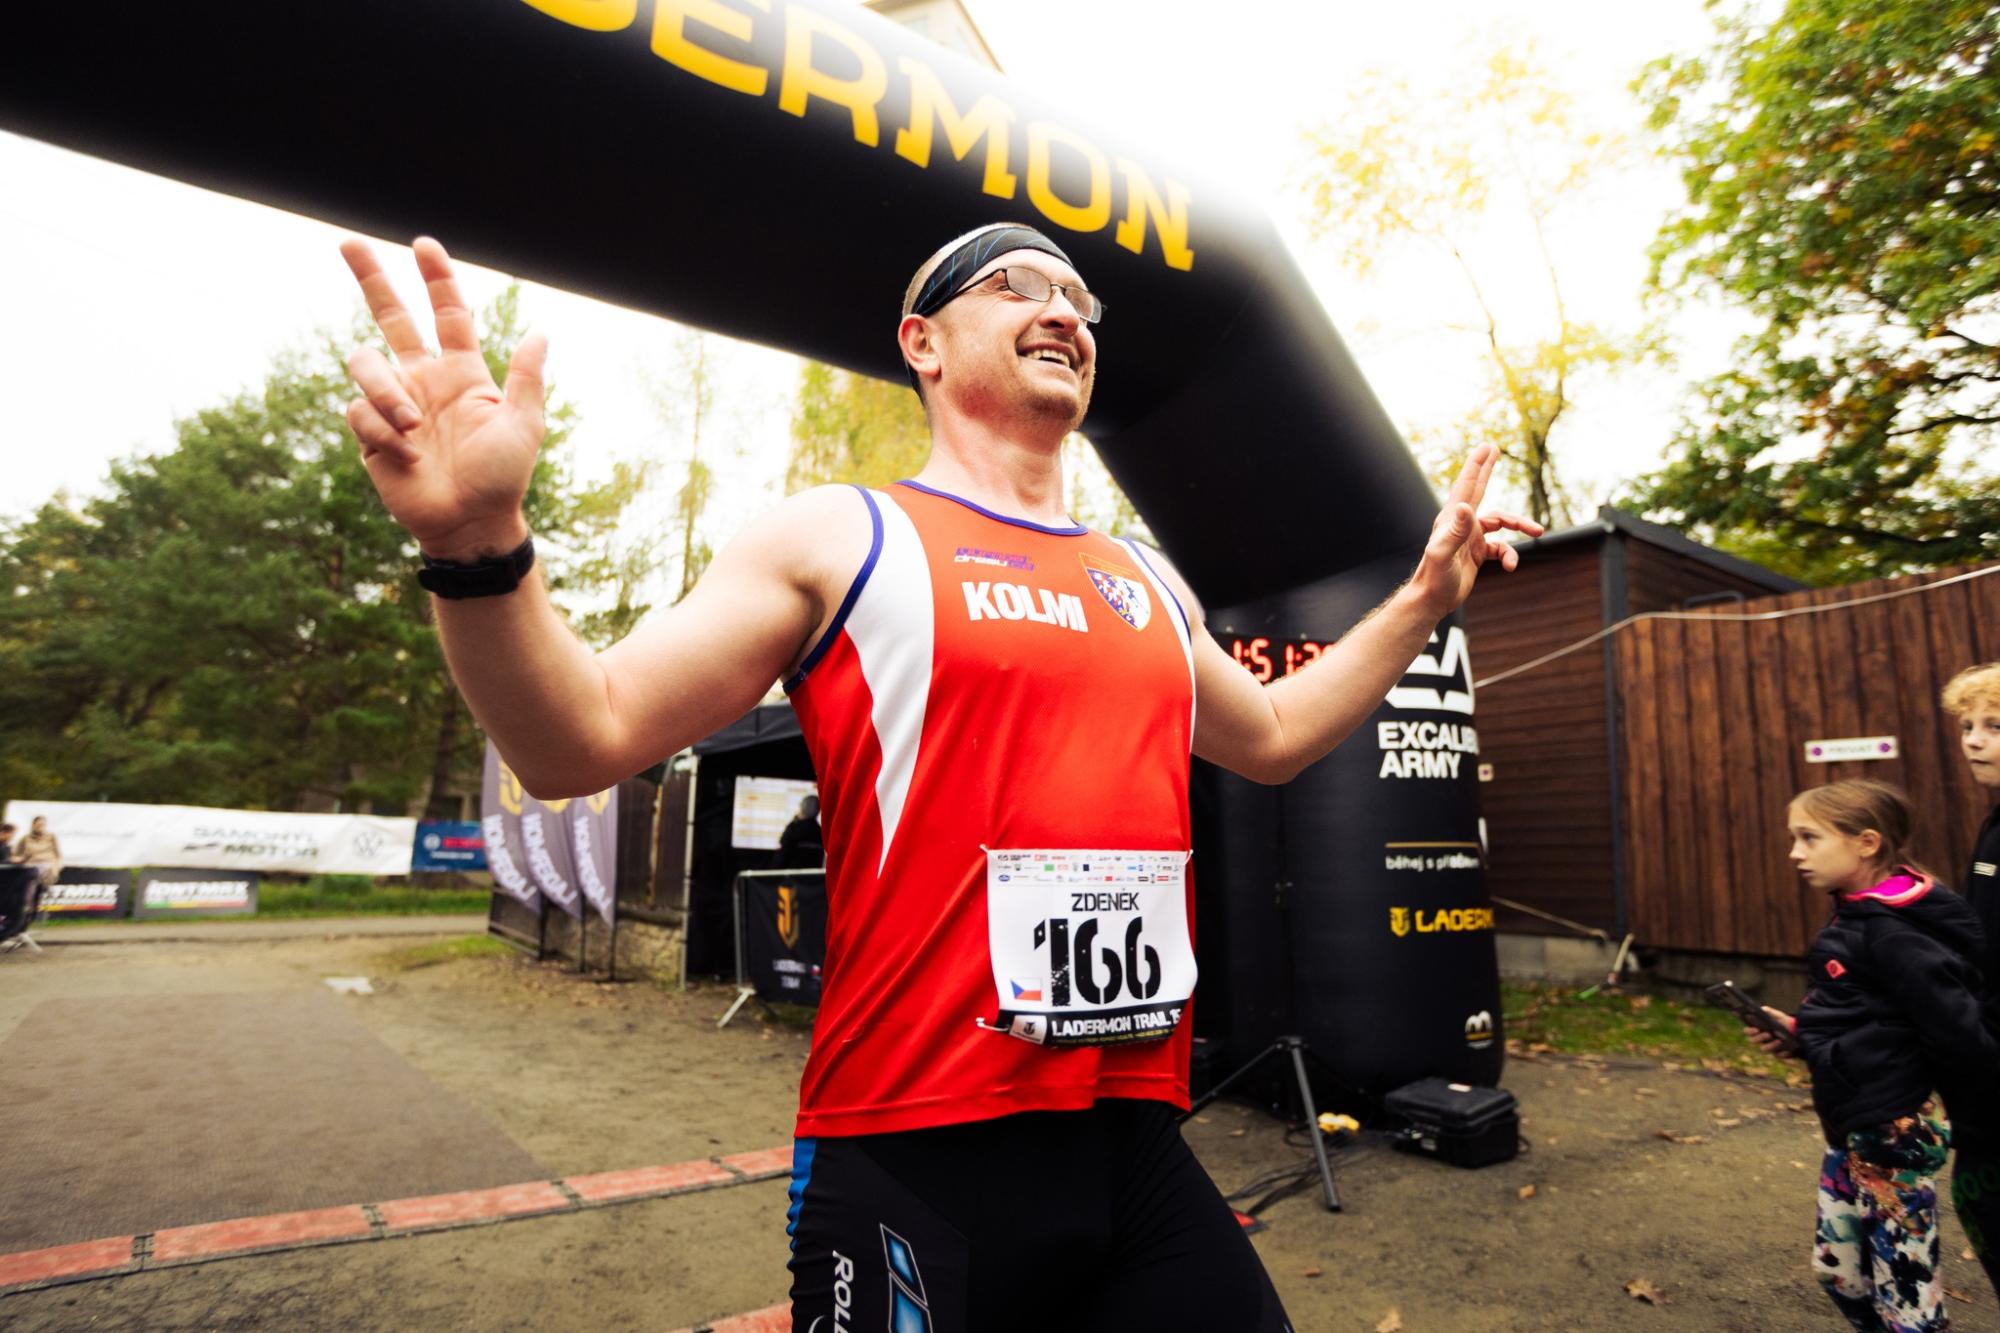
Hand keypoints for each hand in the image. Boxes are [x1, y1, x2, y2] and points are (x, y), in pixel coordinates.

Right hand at [340, 237, 546, 557]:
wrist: (470, 522)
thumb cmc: (503, 478)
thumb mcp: (524, 425)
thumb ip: (525, 379)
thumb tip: (540, 333)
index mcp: (462, 372)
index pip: (447, 314)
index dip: (437, 279)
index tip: (423, 245)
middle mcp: (424, 379)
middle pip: (391, 317)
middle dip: (372, 279)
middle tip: (351, 242)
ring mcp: (395, 403)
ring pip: (366, 363)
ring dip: (387, 392)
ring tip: (413, 426)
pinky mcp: (370, 432)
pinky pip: (361, 411)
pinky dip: (383, 430)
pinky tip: (406, 455)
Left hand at [1408, 445, 1543, 615]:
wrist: (1432, 600)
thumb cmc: (1434, 578)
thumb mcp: (1444, 554)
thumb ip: (1456, 531)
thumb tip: (1466, 506)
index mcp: (1453, 519)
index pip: (1468, 486)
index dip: (1477, 465)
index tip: (1487, 447)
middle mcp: (1461, 524)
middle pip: (1479, 491)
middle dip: (1487, 471)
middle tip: (1494, 449)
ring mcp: (1470, 538)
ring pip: (1500, 524)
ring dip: (1519, 526)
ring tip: (1538, 532)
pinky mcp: (1476, 553)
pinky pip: (1500, 548)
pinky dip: (1509, 555)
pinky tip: (1509, 567)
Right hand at [1744, 1006, 1796, 1056]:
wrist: (1798, 1031)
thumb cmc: (1785, 1023)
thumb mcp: (1779, 1016)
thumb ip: (1770, 1012)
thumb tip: (1762, 1009)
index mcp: (1758, 1030)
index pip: (1748, 1031)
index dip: (1749, 1031)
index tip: (1756, 1029)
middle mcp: (1761, 1039)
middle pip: (1753, 1041)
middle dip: (1759, 1037)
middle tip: (1768, 1034)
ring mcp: (1768, 1047)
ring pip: (1763, 1049)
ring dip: (1770, 1045)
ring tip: (1779, 1041)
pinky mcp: (1777, 1054)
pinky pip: (1777, 1055)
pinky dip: (1782, 1053)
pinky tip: (1787, 1050)